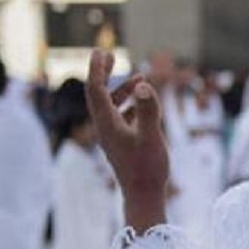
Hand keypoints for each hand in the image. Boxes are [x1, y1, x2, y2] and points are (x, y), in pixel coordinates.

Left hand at [86, 50, 169, 231]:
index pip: (96, 90)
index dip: (97, 69)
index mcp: (108, 124)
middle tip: (107, 55)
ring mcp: (112, 137)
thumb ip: (148, 110)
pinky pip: (120, 116)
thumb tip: (143, 85)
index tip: (101, 51)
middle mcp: (105, 129)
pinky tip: (141, 101)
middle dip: (102, 74)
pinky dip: (128, 103)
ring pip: (110, 106)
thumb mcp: (151, 137)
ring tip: (138, 77)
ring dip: (120, 89)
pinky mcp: (121, 144)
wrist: (143, 197)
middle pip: (98, 95)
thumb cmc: (147, 169)